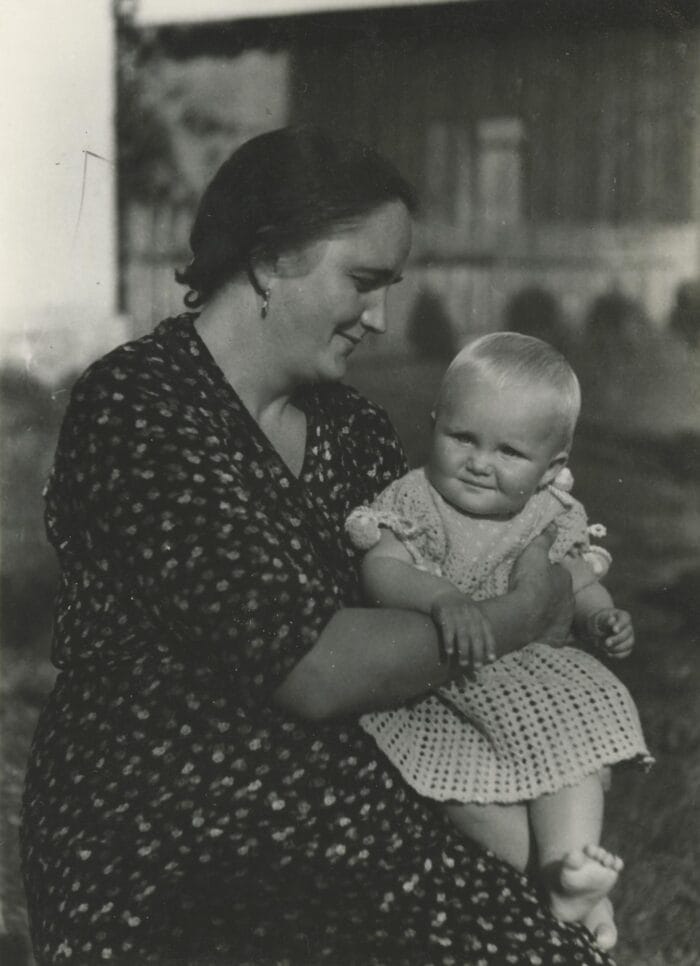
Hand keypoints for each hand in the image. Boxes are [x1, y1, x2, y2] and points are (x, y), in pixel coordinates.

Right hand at [430, 591, 495, 676]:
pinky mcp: (445, 614)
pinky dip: (449, 642)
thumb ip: (481, 628)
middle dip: (477, 652)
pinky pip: (448, 630)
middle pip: (476, 636)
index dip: (490, 646)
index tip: (491, 660)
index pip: (487, 632)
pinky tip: (450, 652)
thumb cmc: (461, 610)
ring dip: (463, 650)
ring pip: (463, 635)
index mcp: (479, 615)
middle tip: (477, 666)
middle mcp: (470, 614)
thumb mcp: (474, 614)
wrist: (443, 594)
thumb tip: (489, 649)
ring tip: (463, 663)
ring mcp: (457, 614)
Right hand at [509, 530, 574, 646]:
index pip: (559, 574)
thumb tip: (554, 523)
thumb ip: (544, 539)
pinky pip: (554, 634)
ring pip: (559, 615)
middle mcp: (569, 600)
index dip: (548, 574)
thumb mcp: (534, 553)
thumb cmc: (530, 581)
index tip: (536, 575)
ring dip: (550, 613)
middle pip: (561, 595)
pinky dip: (549, 633)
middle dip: (551, 595)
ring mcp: (564, 620)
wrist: (524, 613)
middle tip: (533, 595)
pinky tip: (539, 631)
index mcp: (565, 579)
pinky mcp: (557, 637)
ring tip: (533, 613)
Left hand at [588, 608, 634, 658]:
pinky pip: (626, 653)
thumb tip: (611, 621)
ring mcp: (629, 637)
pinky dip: (617, 655)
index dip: (620, 625)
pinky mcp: (627, 648)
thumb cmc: (599, 622)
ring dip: (616, 648)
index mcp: (623, 616)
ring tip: (604, 647)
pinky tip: (608, 653)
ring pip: (628, 644)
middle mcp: (628, 627)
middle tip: (606, 643)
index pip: (625, 620)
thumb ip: (605, 621)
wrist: (598, 629)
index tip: (614, 630)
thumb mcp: (599, 619)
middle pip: (627, 634)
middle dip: (616, 639)